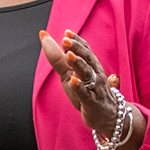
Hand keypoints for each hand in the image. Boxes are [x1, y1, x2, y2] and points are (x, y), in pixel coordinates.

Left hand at [39, 29, 146, 149]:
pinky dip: (80, 87)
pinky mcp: (92, 102)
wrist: (106, 116)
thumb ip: (57, 57)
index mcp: (90, 65)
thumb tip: (43, 36)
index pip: (85, 49)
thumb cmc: (87, 91)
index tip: (67, 32)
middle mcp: (95, 74)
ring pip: (88, 74)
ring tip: (69, 56)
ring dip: (79, 64)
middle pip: (87, 58)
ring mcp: (95, 88)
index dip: (77, 41)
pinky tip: (73, 81)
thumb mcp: (69, 74)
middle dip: (77, 48)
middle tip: (66, 40)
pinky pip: (86, 94)